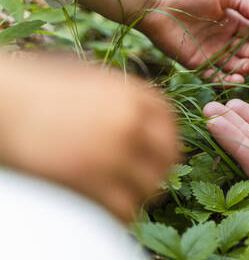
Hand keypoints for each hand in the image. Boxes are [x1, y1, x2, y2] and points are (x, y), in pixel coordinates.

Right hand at [0, 56, 179, 221]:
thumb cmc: (35, 90)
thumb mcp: (85, 78)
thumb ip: (118, 95)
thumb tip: (140, 116)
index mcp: (129, 93)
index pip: (169, 119)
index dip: (168, 139)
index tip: (160, 152)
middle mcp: (129, 121)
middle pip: (168, 155)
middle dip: (161, 170)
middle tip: (148, 180)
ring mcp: (113, 151)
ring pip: (151, 185)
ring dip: (141, 194)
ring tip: (126, 195)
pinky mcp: (91, 181)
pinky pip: (126, 208)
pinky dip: (122, 213)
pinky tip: (110, 209)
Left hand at [139, 0, 248, 81]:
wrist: (158, 2)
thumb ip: (243, 2)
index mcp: (233, 24)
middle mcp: (225, 41)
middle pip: (248, 52)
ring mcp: (213, 55)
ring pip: (236, 66)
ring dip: (248, 67)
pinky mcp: (198, 65)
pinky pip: (216, 77)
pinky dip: (227, 81)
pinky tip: (238, 78)